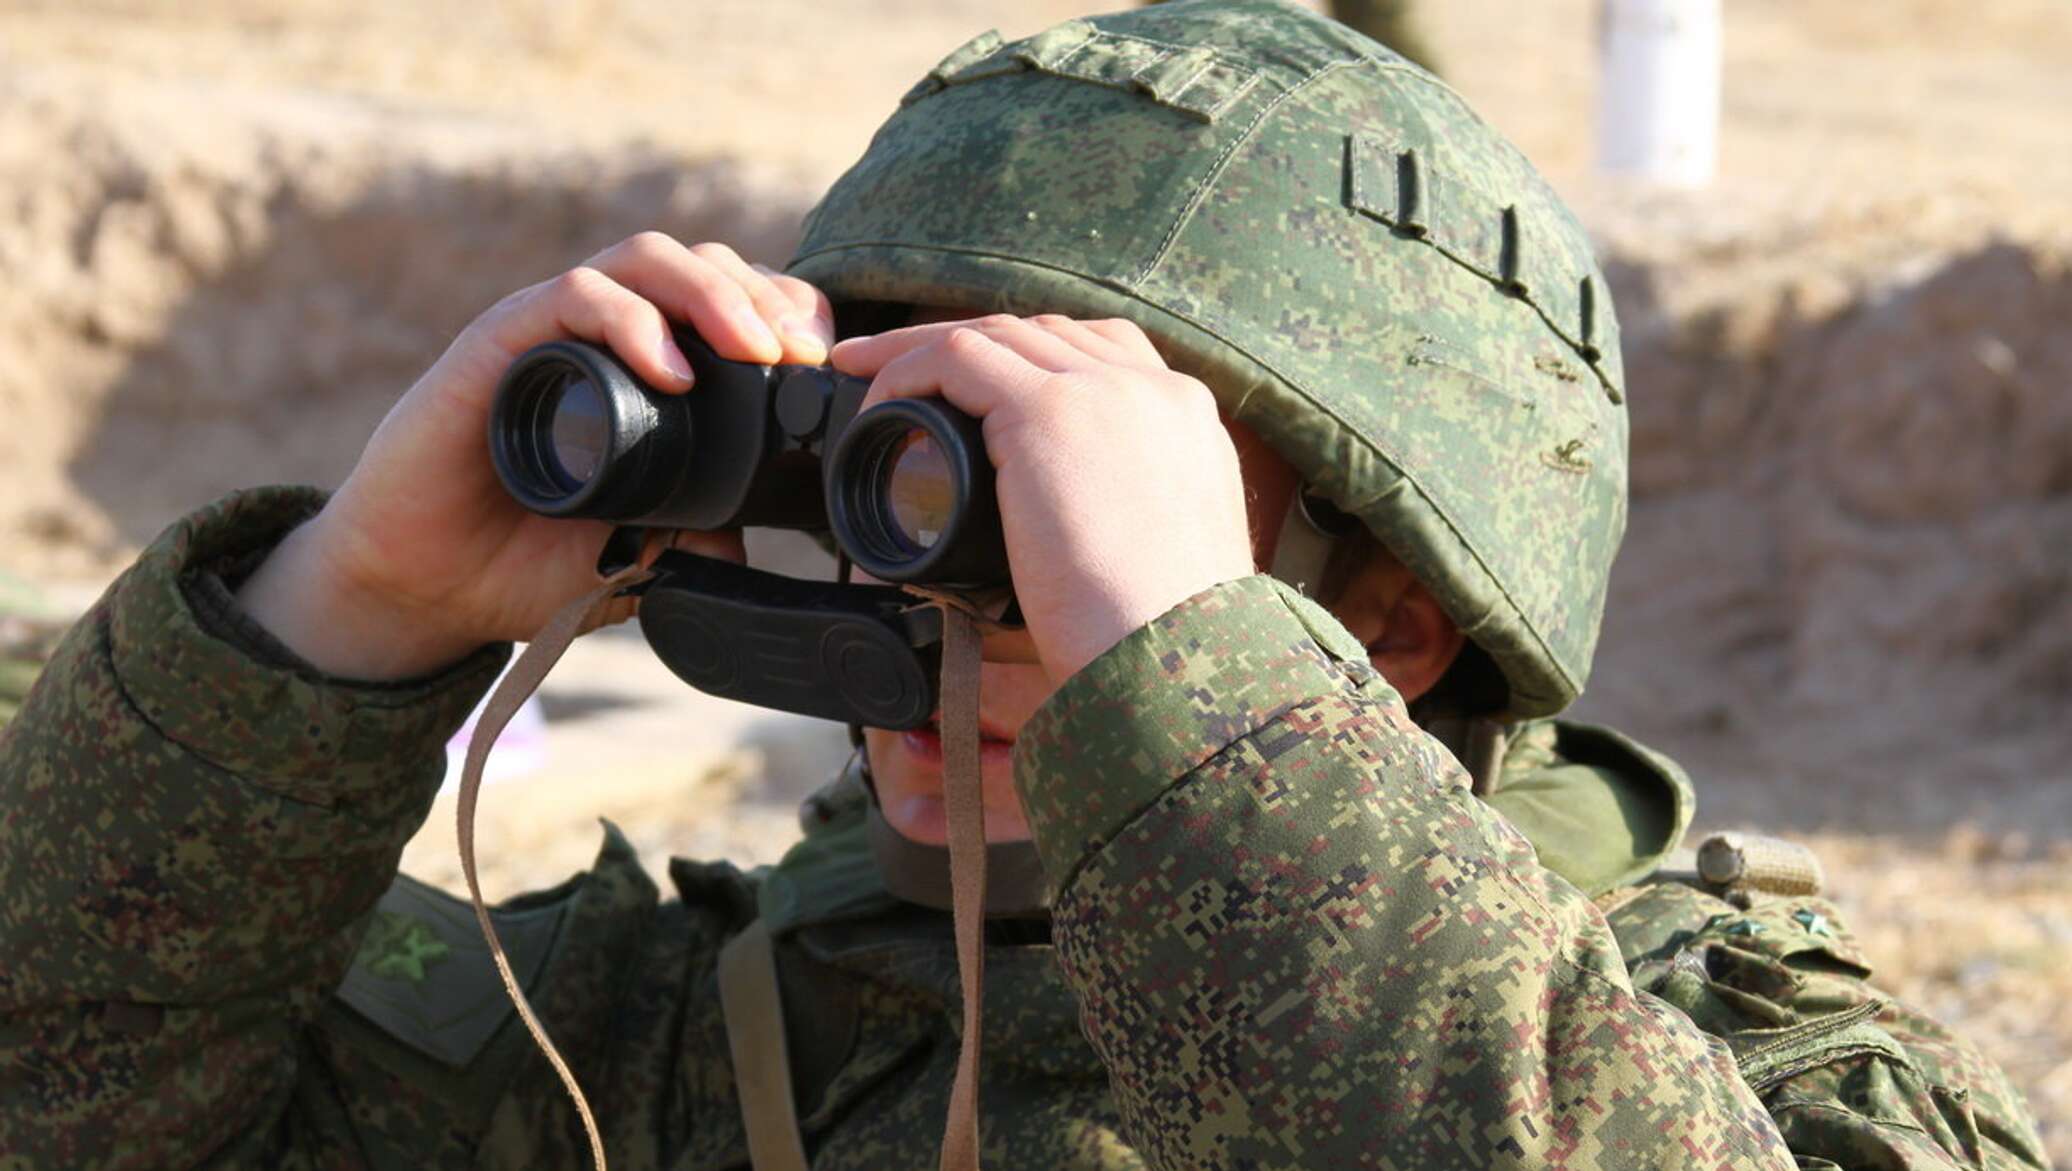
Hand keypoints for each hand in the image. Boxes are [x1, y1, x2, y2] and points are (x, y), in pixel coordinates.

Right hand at [236, 234, 834, 679]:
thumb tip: (752, 546)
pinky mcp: (501, 344)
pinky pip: (575, 297)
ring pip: (646, 259)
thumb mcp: (636, 559)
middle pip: (701, 263)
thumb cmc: (522, 561)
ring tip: (756, 351)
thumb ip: (690, 548)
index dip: (786, 315)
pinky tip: (672, 372)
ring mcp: (552, 331)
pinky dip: (632, 322)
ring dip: (714, 293)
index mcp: (646, 371)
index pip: (731, 303)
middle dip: (765, 297)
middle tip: (802, 358)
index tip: (824, 370)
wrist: (423, 589)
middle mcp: (604, 336)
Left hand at [832, 315, 1254, 681]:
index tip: (977, 384)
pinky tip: (878, 407)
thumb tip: (1043, 549)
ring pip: (996, 332)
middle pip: (1043, 331)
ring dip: (922, 347)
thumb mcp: (1155, 559)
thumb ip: (1116, 523)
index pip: (1100, 353)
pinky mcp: (1050, 412)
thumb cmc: (1160, 640)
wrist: (1177, 654)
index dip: (1029, 357)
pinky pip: (959, 358)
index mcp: (1184, 419)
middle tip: (897, 361)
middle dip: (968, 338)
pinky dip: (908, 373)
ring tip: (865, 369)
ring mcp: (1103, 392)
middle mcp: (1151, 389)